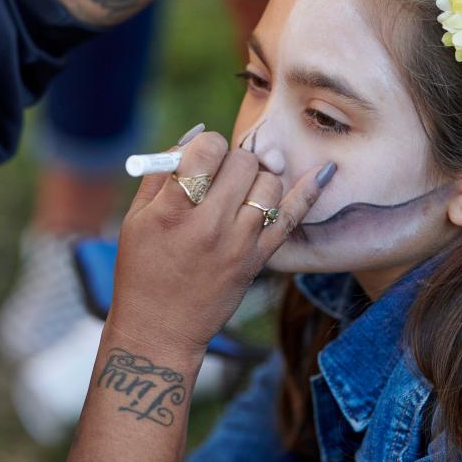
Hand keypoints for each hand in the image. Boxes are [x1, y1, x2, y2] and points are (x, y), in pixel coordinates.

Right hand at [109, 131, 330, 358]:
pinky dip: (308, 191)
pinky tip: (324, 172)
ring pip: (269, 183)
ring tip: (240, 191)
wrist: (161, 328)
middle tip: (219, 176)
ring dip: (257, 177)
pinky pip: (291, 217)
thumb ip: (163, 171)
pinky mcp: (258, 260)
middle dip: (232, 160)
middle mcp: (210, 226)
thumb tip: (197, 133)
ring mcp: (239, 244)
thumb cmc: (142, 269)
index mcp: (173, 211)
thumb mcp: (137, 218)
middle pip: (243, 163)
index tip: (202, 156)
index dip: (207, 144)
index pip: (208, 151)